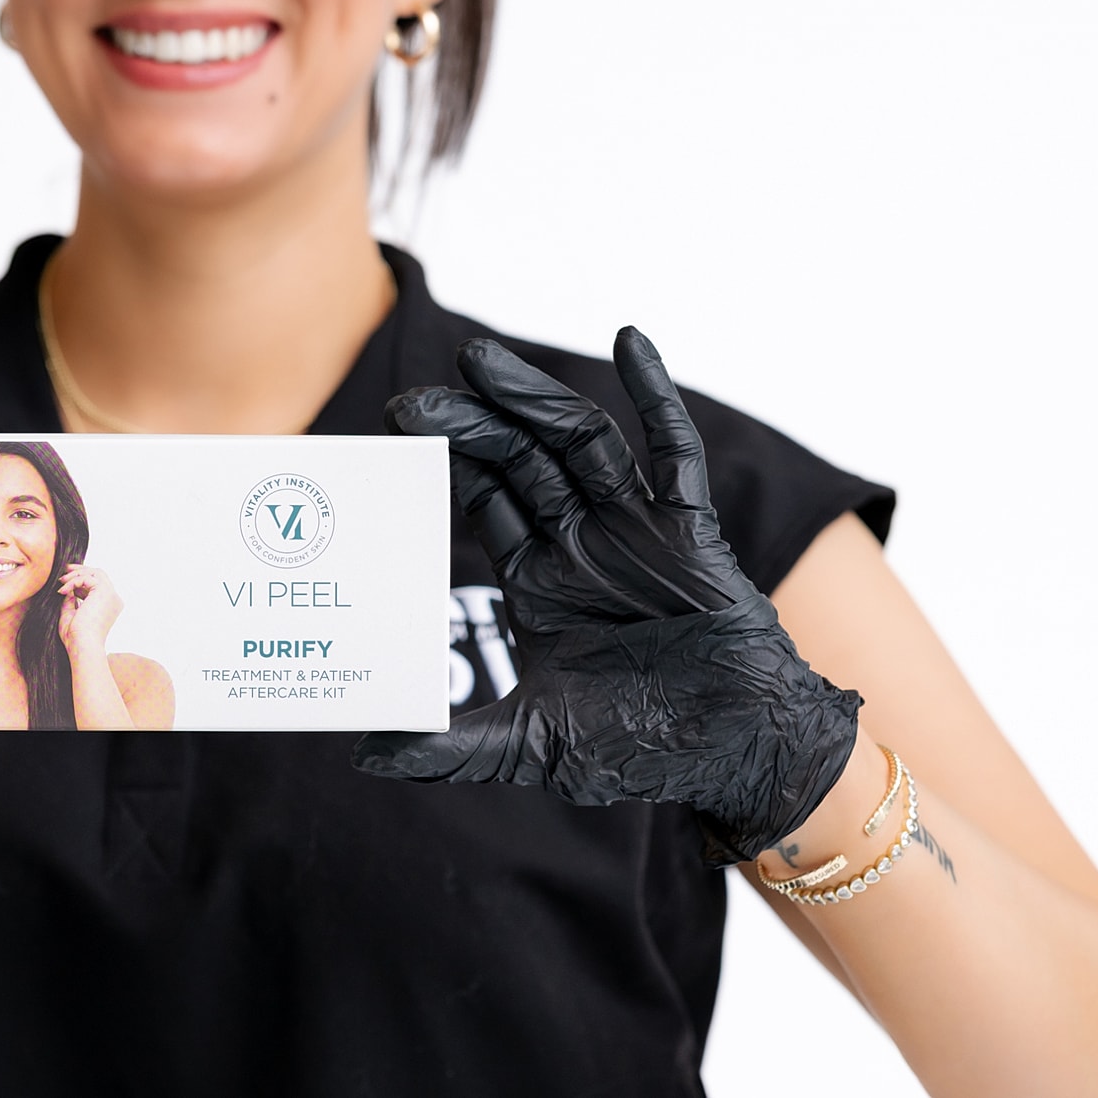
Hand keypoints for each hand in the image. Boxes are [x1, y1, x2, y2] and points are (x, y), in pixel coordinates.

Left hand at [55, 563, 122, 660]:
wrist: (82, 645)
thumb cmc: (76, 637)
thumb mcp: (70, 615)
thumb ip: (70, 601)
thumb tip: (67, 589)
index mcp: (109, 607)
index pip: (98, 586)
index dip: (82, 581)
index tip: (66, 580)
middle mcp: (114, 600)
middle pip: (99, 576)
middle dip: (81, 571)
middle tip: (64, 570)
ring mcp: (111, 595)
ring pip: (94, 573)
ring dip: (76, 574)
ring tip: (61, 581)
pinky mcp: (104, 591)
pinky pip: (86, 578)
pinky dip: (73, 581)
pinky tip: (62, 590)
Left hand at [356, 330, 862, 863]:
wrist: (735, 753)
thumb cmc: (637, 746)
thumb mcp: (527, 744)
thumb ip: (449, 748)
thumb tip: (362, 757)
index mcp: (540, 581)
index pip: (484, 501)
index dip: (445, 462)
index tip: (396, 430)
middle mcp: (583, 543)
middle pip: (519, 460)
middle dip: (469, 424)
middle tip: (413, 400)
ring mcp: (637, 530)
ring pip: (581, 444)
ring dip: (534, 399)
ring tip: (480, 363)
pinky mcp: (691, 530)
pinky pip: (675, 453)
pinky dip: (656, 395)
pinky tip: (630, 341)